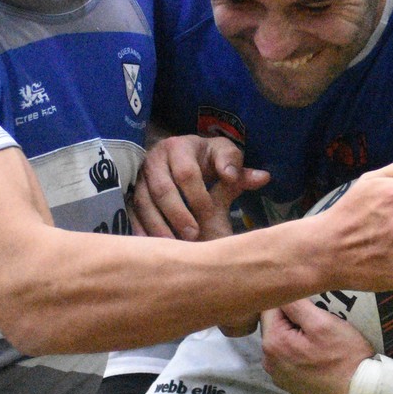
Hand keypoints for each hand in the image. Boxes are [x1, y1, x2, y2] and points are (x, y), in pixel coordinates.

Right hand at [131, 134, 268, 240]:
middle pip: (161, 189)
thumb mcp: (224, 159)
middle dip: (177, 214)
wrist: (181, 157)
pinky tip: (155, 247)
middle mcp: (154, 159)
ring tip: (175, 246)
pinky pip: (131, 213)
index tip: (208, 214)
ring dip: (158, 226)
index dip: (197, 195)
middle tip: (193, 236)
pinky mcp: (130, 193)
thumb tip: (262, 177)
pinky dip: (141, 230)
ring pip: (143, 203)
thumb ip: (240, 170)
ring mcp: (138, 177)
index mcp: (179, 146)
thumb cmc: (208, 159)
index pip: (186, 172)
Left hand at [260, 299, 373, 393]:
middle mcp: (268, 360)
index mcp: (272, 342)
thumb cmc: (344, 357)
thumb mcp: (322, 322)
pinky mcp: (289, 382)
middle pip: (275, 323)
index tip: (311, 303)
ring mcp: (278, 373)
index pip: (270, 306)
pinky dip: (300, 349)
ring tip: (321, 336)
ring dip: (298, 333)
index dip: (292, 300)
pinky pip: (289, 355)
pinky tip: (319, 352)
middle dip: (294, 317)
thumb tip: (280, 289)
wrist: (359, 393)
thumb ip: (295, 304)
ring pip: (283, 339)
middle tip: (320, 319)